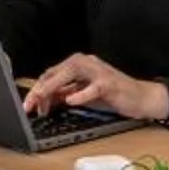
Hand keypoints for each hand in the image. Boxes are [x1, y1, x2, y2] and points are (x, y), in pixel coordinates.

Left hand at [25, 53, 168, 122]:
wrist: (140, 98)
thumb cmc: (112, 96)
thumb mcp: (82, 95)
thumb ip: (64, 94)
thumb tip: (42, 100)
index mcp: (77, 65)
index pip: (51, 74)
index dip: (37, 90)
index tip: (28, 106)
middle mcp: (86, 63)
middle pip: (55, 73)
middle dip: (39, 90)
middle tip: (29, 106)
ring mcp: (98, 71)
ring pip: (69, 74)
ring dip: (53, 88)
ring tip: (42, 102)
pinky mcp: (109, 83)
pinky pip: (92, 87)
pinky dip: (80, 94)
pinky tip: (70, 101)